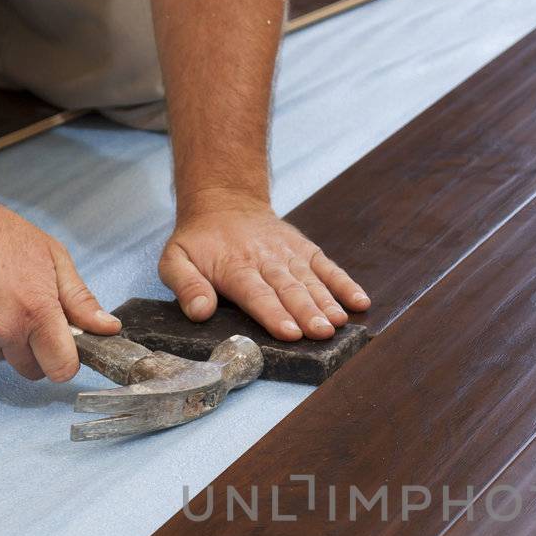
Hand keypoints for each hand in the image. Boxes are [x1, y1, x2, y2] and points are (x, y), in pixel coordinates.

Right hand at [0, 190, 120, 380]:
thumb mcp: (52, 257)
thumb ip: (80, 300)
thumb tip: (108, 328)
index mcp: (35, 312)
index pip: (61, 369)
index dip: (66, 362)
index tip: (64, 348)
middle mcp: (3, 330)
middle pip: (31, 370)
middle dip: (36, 351)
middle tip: (29, 316)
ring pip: (1, 356)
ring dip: (4, 339)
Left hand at [159, 193, 370, 339]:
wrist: (225, 202)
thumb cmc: (200, 241)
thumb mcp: (175, 259)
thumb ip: (185, 285)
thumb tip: (199, 311)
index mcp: (234, 267)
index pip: (256, 293)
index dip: (273, 313)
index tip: (289, 332)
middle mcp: (266, 260)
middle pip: (289, 289)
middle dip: (306, 312)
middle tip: (321, 332)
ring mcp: (289, 255)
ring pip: (311, 280)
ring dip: (327, 302)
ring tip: (339, 323)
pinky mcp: (305, 250)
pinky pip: (327, 267)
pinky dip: (345, 283)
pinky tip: (360, 301)